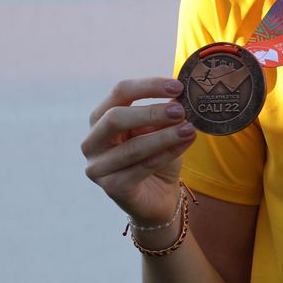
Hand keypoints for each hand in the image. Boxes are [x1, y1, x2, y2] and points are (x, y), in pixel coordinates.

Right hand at [81, 77, 196, 225]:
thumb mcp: (160, 129)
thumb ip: (165, 113)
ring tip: (190, 129)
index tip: (178, 86)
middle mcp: (92, 142)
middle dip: (151, 112)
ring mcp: (97, 167)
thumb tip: (181, 95)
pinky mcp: (111, 188)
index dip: (149, 86)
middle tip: (181, 111)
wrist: (158, 196)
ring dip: (164, 136)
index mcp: (101, 118)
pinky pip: (143, 167)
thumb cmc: (157, 156)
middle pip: (115, 118)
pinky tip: (186, 143)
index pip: (120, 92)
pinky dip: (167, 154)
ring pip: (132, 147)